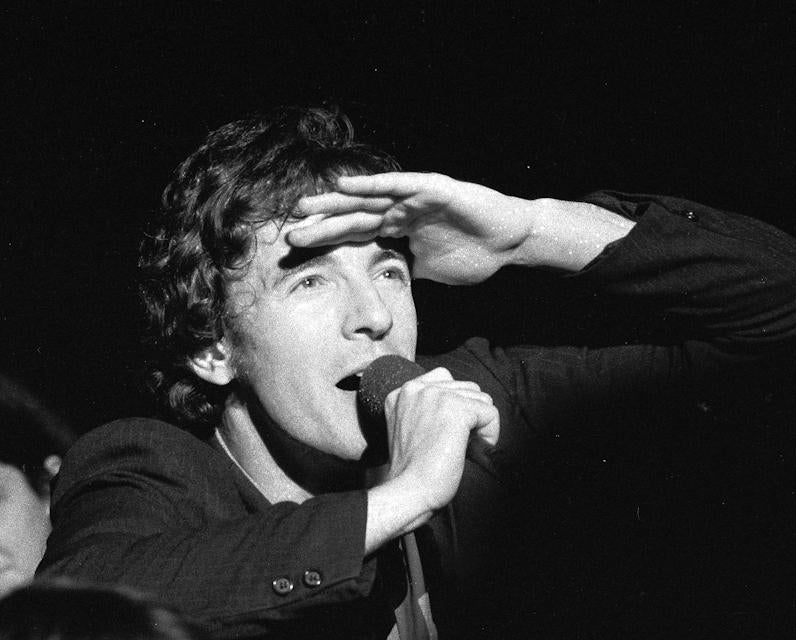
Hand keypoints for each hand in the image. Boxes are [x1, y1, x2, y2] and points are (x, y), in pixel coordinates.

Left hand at [291, 172, 535, 284]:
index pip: (353, 235)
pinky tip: (346, 185)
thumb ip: (405, 275)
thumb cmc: (474, 254)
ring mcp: (413, 197)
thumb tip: (385, 297)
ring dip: (334, 202)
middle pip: (351, 217)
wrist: (509, 242)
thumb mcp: (428, 273)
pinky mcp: (432, 189)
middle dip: (319, 224)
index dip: (325, 241)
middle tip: (287, 231)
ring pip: (366, 200)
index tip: (296, 251)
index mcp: (396, 229)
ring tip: (304, 205)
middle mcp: (399, 210)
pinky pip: (397, 186)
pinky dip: (371, 186)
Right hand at [378, 367, 499, 515]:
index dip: (457, 408)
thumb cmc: (412, 472)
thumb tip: (470, 407)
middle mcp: (417, 388)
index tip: (446, 434)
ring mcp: (436, 396)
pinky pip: (491, 413)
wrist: (408, 492)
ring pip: (482, 399)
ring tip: (462, 449)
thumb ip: (429, 410)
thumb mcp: (411, 429)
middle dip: (470, 417)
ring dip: (479, 426)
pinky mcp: (456, 410)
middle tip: (455, 445)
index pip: (446, 381)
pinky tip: (471, 452)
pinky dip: (489, 435)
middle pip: (468, 389)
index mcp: (402, 392)